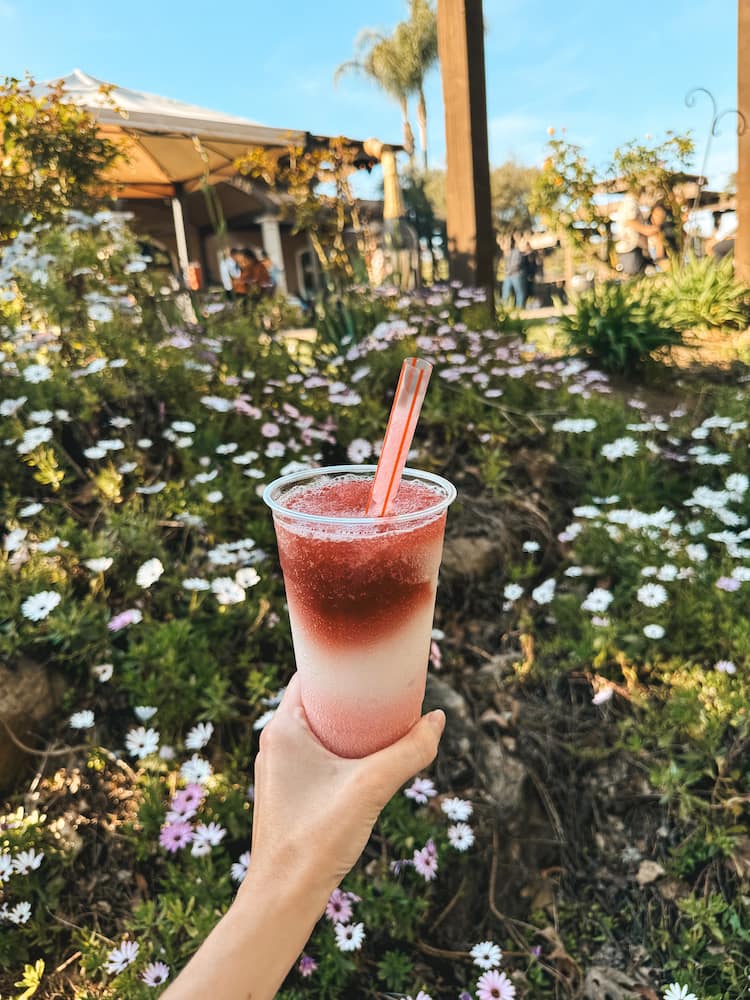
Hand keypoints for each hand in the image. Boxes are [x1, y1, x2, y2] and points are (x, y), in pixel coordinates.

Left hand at [243, 673, 444, 898]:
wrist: (283, 897)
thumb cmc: (317, 838)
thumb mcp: (372, 787)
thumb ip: (409, 752)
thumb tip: (438, 721)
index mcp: (284, 728)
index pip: (310, 675)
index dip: (341, 664)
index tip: (372, 662)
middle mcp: (275, 743)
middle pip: (317, 702)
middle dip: (351, 696)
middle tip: (387, 692)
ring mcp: (279, 770)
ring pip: (317, 732)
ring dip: (347, 726)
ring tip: (383, 725)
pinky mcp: (287, 794)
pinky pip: (314, 756)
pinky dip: (339, 751)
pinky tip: (365, 764)